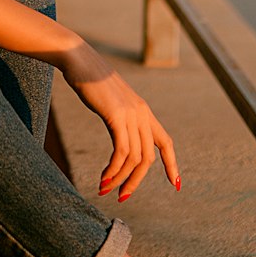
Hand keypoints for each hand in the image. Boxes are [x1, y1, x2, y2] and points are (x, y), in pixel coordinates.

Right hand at [60, 42, 179, 200]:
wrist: (79, 60)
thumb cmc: (90, 80)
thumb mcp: (112, 102)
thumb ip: (120, 116)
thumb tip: (119, 130)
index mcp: (144, 111)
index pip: (166, 142)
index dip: (172, 165)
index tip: (176, 184)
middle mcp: (142, 114)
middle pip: (148, 158)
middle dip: (135, 181)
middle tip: (122, 197)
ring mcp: (131, 114)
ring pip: (135, 158)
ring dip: (120, 179)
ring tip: (105, 190)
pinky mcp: (117, 115)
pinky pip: (121, 152)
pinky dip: (113, 170)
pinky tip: (103, 178)